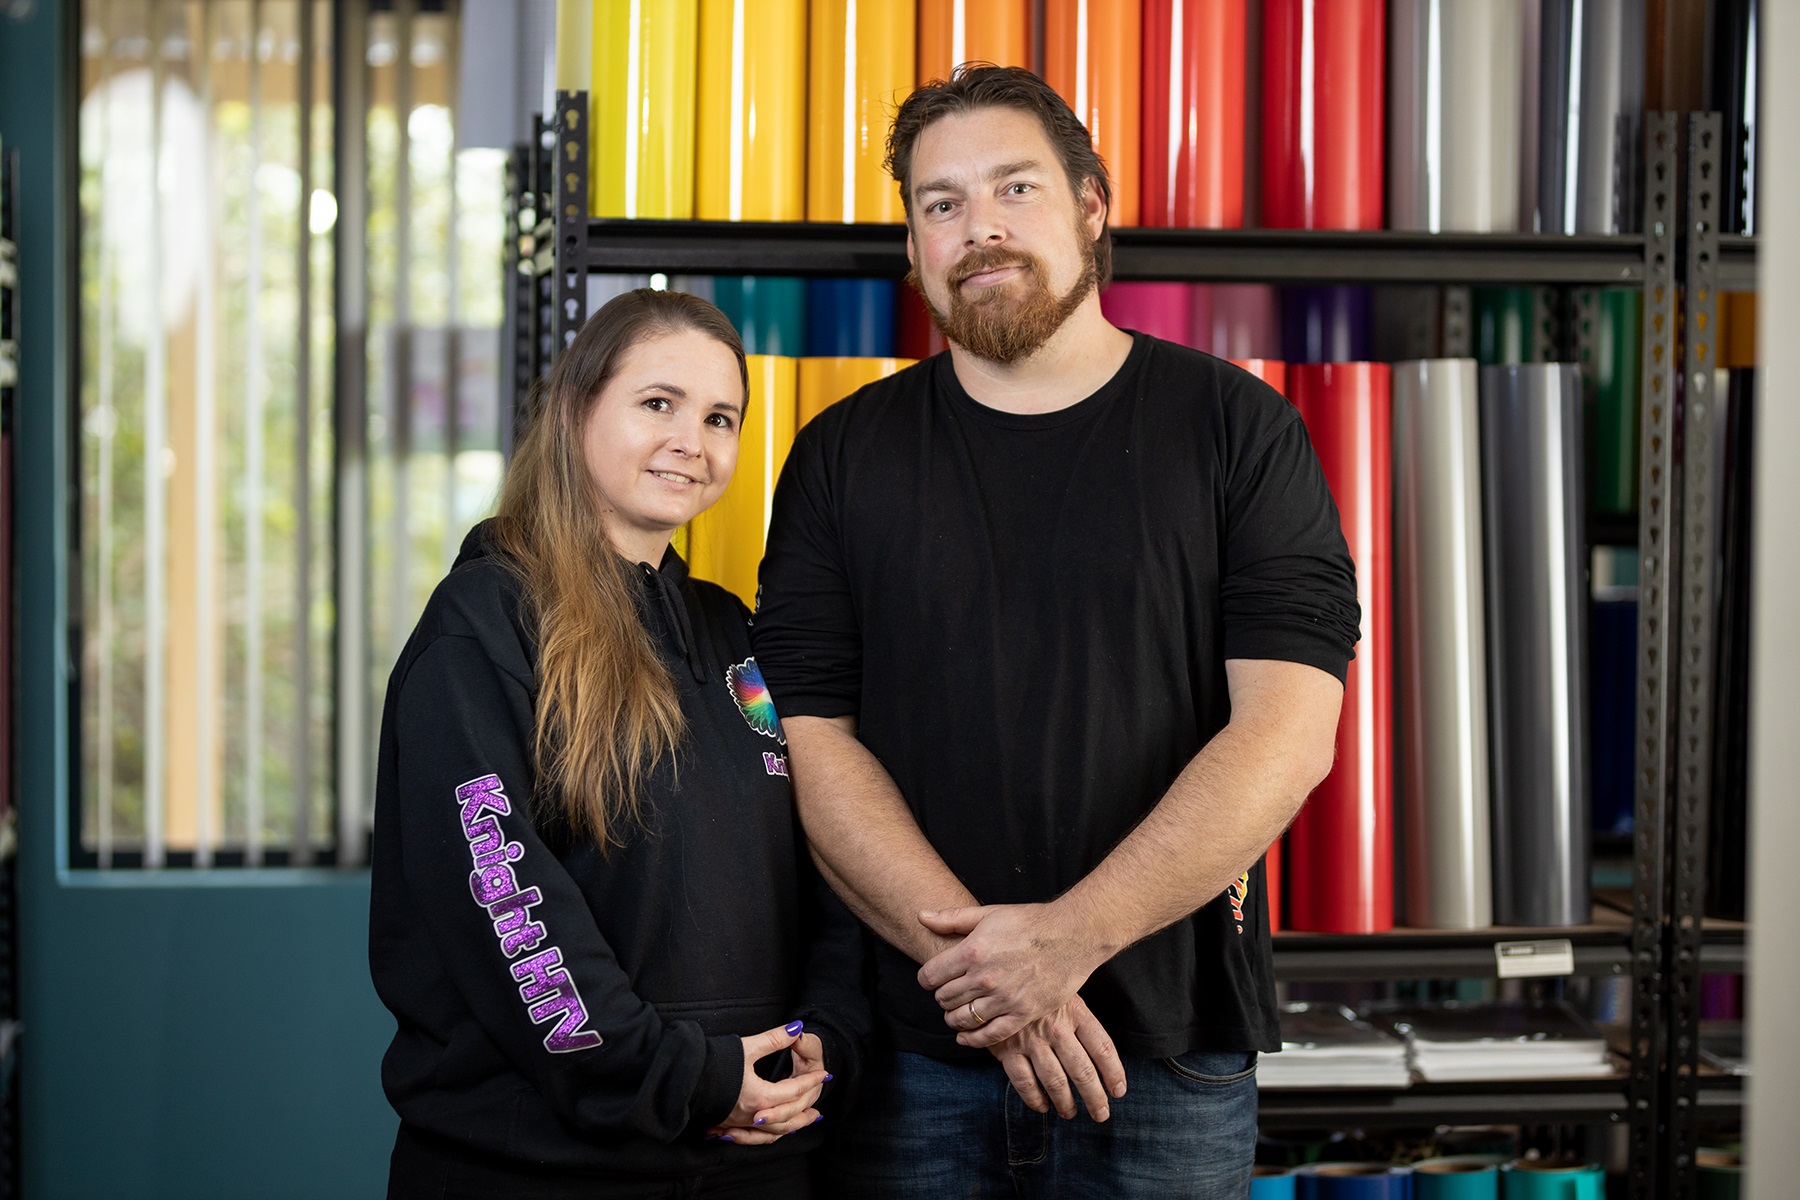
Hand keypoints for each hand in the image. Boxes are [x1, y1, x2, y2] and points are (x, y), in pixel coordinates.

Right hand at [704, 1022, 828, 1144]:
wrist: (682, 1077)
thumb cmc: (713, 1062)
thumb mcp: (747, 1047)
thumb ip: (774, 1039)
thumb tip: (796, 1028)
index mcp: (760, 1096)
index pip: (794, 1091)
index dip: (811, 1081)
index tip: (824, 1075)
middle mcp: (752, 1114)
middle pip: (788, 1117)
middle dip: (806, 1109)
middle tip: (820, 1102)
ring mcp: (740, 1123)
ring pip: (774, 1133)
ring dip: (792, 1127)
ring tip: (804, 1121)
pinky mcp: (728, 1125)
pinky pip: (755, 1138)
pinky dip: (769, 1135)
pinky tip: (772, 1130)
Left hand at [917, 902, 1106, 1047]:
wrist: (1072, 935)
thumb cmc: (1030, 922)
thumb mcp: (989, 913)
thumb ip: (952, 918)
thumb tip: (921, 916)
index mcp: (973, 951)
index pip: (930, 976)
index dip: (927, 978)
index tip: (932, 978)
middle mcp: (985, 978)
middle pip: (944, 998)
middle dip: (942, 997)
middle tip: (948, 993)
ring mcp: (1004, 998)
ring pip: (962, 1019)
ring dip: (954, 1018)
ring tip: (956, 1012)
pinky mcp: (1023, 1014)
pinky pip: (990, 1035)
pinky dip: (973, 1039)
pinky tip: (965, 1036)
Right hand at [986, 995, 1125, 1121]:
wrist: (995, 975)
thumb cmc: (1035, 985)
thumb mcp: (1063, 991)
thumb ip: (1079, 1019)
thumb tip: (1101, 1054)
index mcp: (1075, 1011)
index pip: (1103, 1048)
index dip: (1114, 1073)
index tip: (1118, 1091)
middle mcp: (1056, 1028)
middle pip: (1082, 1071)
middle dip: (1094, 1097)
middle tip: (1101, 1113)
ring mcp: (1031, 1040)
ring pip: (1055, 1081)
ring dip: (1065, 1103)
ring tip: (1070, 1113)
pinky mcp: (1007, 1048)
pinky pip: (1024, 1082)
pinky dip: (1035, 1099)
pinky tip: (1042, 1106)